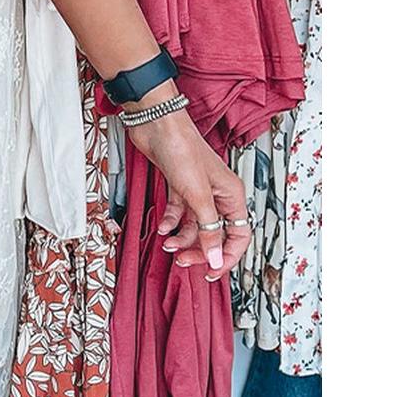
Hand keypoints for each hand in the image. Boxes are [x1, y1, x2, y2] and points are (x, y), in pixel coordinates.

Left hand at [123, 107, 252, 281]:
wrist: (157, 125)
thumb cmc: (182, 150)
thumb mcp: (197, 195)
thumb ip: (208, 228)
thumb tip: (214, 258)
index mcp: (232, 196)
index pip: (238, 235)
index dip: (226, 256)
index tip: (210, 272)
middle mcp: (218, 195)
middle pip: (215, 233)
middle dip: (200, 250)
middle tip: (183, 260)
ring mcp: (198, 191)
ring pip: (195, 225)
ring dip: (182, 238)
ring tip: (167, 243)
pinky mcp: (179, 186)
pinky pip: (179, 213)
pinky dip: (170, 222)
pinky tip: (161, 227)